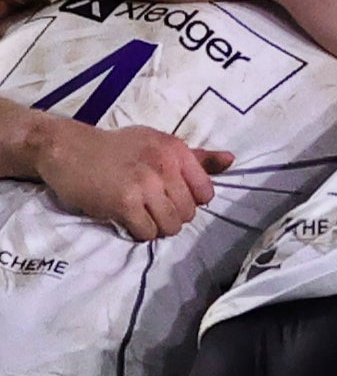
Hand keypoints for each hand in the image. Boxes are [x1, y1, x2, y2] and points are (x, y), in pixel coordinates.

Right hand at [32, 121, 233, 239]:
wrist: (66, 148)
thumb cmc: (116, 148)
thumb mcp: (157, 143)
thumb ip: (196, 157)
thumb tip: (231, 160)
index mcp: (176, 150)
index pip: (206, 193)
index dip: (190, 201)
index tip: (171, 198)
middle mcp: (164, 166)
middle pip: (189, 213)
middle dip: (172, 216)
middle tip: (151, 208)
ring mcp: (144, 185)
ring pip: (171, 226)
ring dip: (157, 227)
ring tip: (140, 215)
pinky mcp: (124, 203)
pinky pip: (147, 232)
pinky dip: (139, 232)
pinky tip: (127, 220)